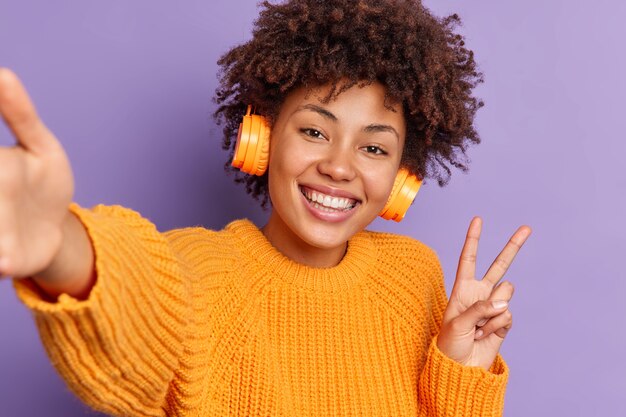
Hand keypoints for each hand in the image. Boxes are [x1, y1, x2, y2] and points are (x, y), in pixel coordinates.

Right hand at [0, 68, 73, 279]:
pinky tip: (3, 260)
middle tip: (8, 177)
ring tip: (5, 224)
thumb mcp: (39, 146)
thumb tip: (3, 74)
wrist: (59, 229)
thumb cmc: (42, 182)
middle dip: (1, 184)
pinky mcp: (3, 262)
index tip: (5, 162)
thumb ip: (19, 114)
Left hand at [436, 217, 531, 369]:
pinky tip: (486, 335)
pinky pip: (508, 316)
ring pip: (506, 294)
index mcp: (462, 288)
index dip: (473, 239)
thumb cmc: (449, 344)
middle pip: (499, 265)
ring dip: (493, 311)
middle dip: (513, 246)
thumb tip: (502, 302)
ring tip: (480, 327)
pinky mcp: (504, 322)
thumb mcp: (457, 323)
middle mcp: (480, 293)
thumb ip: (479, 309)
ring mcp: (494, 307)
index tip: (478, 219)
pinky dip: (498, 327)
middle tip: (527, 228)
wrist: (459, 368)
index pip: (468, 259)